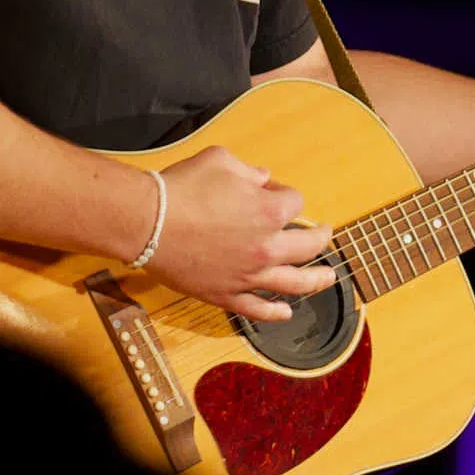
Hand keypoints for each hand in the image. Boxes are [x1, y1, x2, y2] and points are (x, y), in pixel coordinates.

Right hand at [146, 146, 335, 322]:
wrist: (146, 222)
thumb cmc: (182, 188)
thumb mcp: (221, 161)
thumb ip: (249, 170)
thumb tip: (263, 178)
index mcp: (270, 211)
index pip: (295, 202)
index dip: (284, 194)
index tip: (272, 191)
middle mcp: (267, 246)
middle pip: (308, 245)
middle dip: (320, 237)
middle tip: (325, 234)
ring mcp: (249, 275)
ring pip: (295, 283)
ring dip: (316, 280)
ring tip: (328, 278)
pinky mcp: (227, 295)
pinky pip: (258, 309)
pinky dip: (275, 312)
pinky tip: (285, 313)